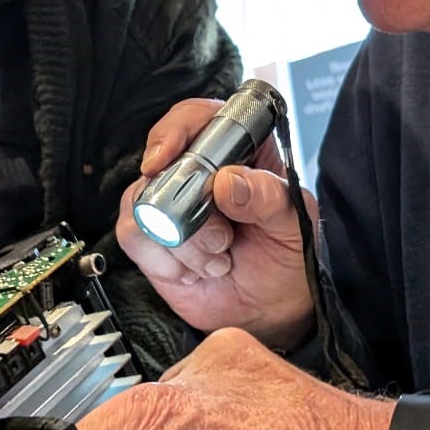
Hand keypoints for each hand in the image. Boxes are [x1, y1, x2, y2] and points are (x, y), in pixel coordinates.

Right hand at [115, 98, 317, 349]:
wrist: (271, 311)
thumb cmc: (288, 258)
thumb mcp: (296, 225)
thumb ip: (269, 198)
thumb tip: (226, 180)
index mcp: (236, 151)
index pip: (196, 117)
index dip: (177, 129)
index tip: (168, 155)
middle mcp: (195, 171)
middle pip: (160, 158)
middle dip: (186, 202)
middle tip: (221, 236)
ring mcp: (167, 203)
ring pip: (144, 200)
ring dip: (184, 239)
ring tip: (218, 258)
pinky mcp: (149, 238)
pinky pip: (133, 234)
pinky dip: (166, 259)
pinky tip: (195, 271)